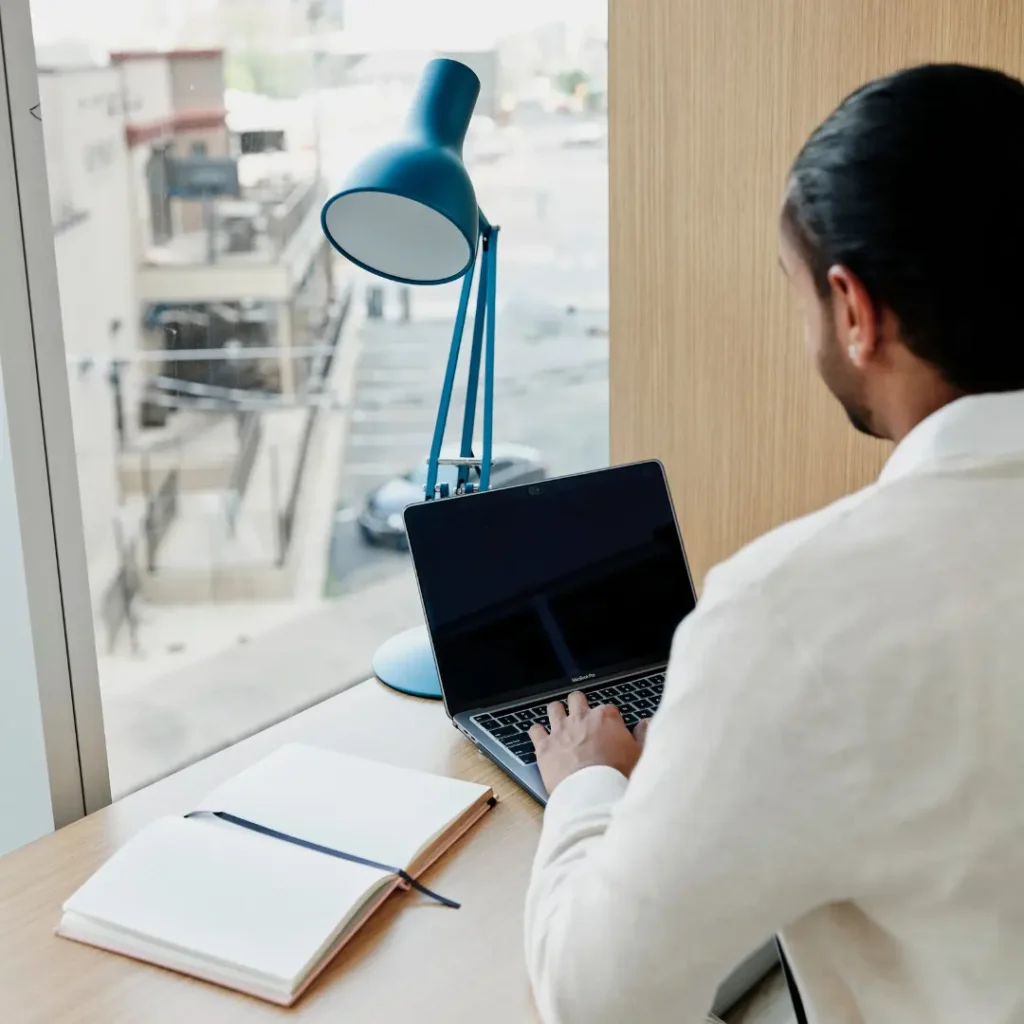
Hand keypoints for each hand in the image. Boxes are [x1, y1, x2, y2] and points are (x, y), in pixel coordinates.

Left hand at [529, 691, 649, 793]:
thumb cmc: (617, 776)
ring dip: (556, 714)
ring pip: (554, 708)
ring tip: (559, 722)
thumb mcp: (639, 755)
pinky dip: (537, 732)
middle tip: (580, 716)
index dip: (607, 719)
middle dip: (578, 705)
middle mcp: (581, 718)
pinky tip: (540, 737)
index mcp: (605, 718)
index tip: (608, 728)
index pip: (607, 708)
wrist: (593, 794)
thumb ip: (641, 736)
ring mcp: (561, 730)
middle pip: (576, 699)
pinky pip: (535, 730)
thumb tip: (645, 724)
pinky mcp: (544, 746)